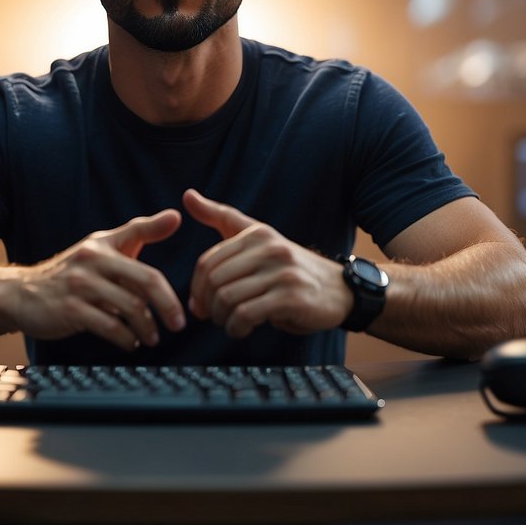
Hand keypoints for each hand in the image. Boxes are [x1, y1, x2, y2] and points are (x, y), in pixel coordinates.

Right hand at [12, 210, 186, 350]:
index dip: (162, 255)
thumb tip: (176, 216)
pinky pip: (109, 326)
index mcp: (102, 245)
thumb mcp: (102, 247)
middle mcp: (92, 261)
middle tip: (177, 325)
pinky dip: (125, 338)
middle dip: (167, 306)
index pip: (141, 245)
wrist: (21, 293)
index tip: (181, 281)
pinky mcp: (69, 309)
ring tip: (151, 337)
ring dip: (146, 328)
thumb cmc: (72, 272)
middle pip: (145, 282)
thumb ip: (139, 233)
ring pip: (130, 308)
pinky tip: (129, 342)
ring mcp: (80, 285)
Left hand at [185, 189, 351, 338]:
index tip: (200, 304)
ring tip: (230, 323)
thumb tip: (187, 195)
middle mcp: (269, 249)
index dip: (197, 289)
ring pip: (228, 299)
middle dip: (207, 306)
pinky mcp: (291, 297)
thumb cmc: (289, 268)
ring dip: (222, 319)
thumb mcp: (258, 237)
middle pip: (214, 281)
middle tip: (214, 316)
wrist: (339, 290)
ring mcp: (281, 272)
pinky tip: (242, 329)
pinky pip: (246, 314)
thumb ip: (222, 218)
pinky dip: (237, 327)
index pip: (207, 263)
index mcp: (256, 234)